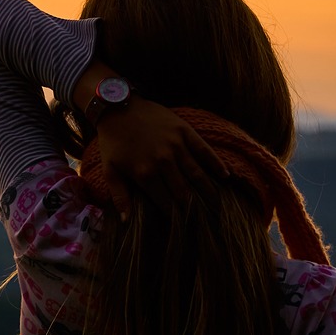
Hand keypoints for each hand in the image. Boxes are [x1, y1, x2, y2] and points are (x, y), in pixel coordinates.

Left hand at [95, 97, 228, 218]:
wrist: (117, 107)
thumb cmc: (112, 141)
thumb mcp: (110, 169)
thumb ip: (119, 196)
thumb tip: (126, 220)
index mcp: (145, 174)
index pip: (165, 202)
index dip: (175, 216)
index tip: (185, 227)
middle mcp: (163, 162)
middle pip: (184, 191)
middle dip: (195, 208)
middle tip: (207, 220)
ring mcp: (176, 146)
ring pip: (196, 174)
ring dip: (208, 191)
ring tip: (217, 205)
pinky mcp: (184, 131)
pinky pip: (204, 150)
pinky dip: (215, 163)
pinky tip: (225, 175)